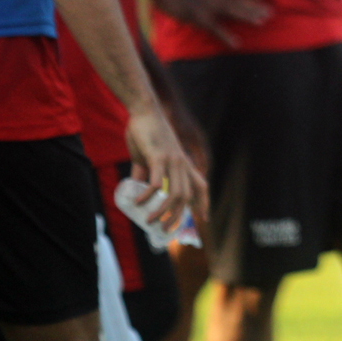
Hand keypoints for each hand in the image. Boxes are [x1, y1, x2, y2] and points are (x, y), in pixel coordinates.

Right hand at [125, 105, 208, 229]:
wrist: (143, 111)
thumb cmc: (146, 132)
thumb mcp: (148, 157)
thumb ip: (145, 173)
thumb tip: (137, 189)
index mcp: (182, 163)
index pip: (201, 185)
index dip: (204, 202)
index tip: (204, 218)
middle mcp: (182, 163)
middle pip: (186, 196)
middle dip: (177, 216)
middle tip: (164, 229)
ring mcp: (172, 160)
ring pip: (175, 194)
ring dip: (163, 211)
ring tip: (149, 221)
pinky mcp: (159, 157)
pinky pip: (156, 183)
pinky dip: (148, 196)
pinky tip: (137, 202)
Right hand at [153, 0, 270, 48]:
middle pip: (239, 0)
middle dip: (255, 6)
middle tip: (271, 12)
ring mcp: (208, 6)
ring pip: (232, 10)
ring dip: (248, 16)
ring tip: (262, 22)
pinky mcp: (200, 18)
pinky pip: (216, 28)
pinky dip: (227, 36)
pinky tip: (237, 44)